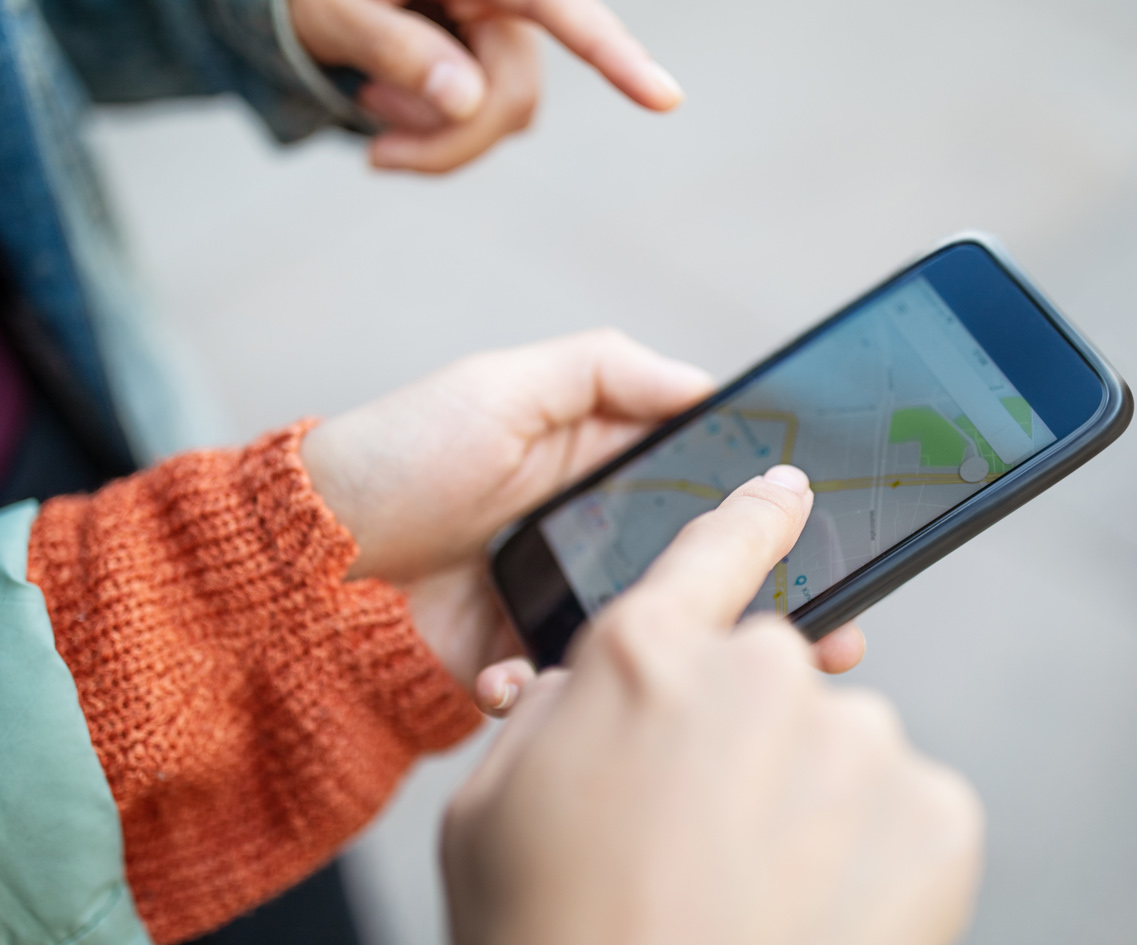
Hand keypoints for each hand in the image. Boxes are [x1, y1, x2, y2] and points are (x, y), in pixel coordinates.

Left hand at [289, 0, 682, 172]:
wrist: (315, 2)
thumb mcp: (334, 11)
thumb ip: (396, 46)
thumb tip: (466, 100)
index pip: (562, 12)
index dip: (616, 58)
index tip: (667, 100)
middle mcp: (510, 4)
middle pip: (516, 97)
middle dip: (449, 142)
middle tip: (375, 159)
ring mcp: (507, 41)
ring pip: (505, 122)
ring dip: (436, 143)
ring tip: (371, 110)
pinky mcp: (496, 74)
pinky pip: (485, 129)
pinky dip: (435, 142)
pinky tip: (389, 115)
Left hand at [300, 331, 865, 694]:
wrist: (300, 565)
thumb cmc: (400, 454)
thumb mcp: (504, 385)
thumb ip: (604, 372)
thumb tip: (706, 384)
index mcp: (598, 470)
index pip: (705, 488)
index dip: (768, 509)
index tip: (830, 528)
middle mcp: (592, 542)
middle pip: (702, 574)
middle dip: (771, 603)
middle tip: (835, 631)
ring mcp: (562, 611)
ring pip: (658, 639)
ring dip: (702, 658)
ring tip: (741, 674)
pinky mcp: (528, 670)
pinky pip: (580, 689)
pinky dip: (582, 693)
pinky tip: (555, 681)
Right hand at [441, 469, 984, 944]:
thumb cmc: (552, 944)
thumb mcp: (486, 811)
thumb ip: (552, 712)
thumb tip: (593, 681)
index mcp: (645, 657)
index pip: (717, 548)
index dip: (753, 516)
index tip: (787, 492)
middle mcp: (761, 676)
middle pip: (773, 676)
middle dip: (745, 738)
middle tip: (703, 834)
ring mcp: (858, 746)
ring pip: (841, 751)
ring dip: (809, 807)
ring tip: (752, 895)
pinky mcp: (935, 815)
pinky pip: (905, 811)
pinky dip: (874, 858)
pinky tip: (818, 915)